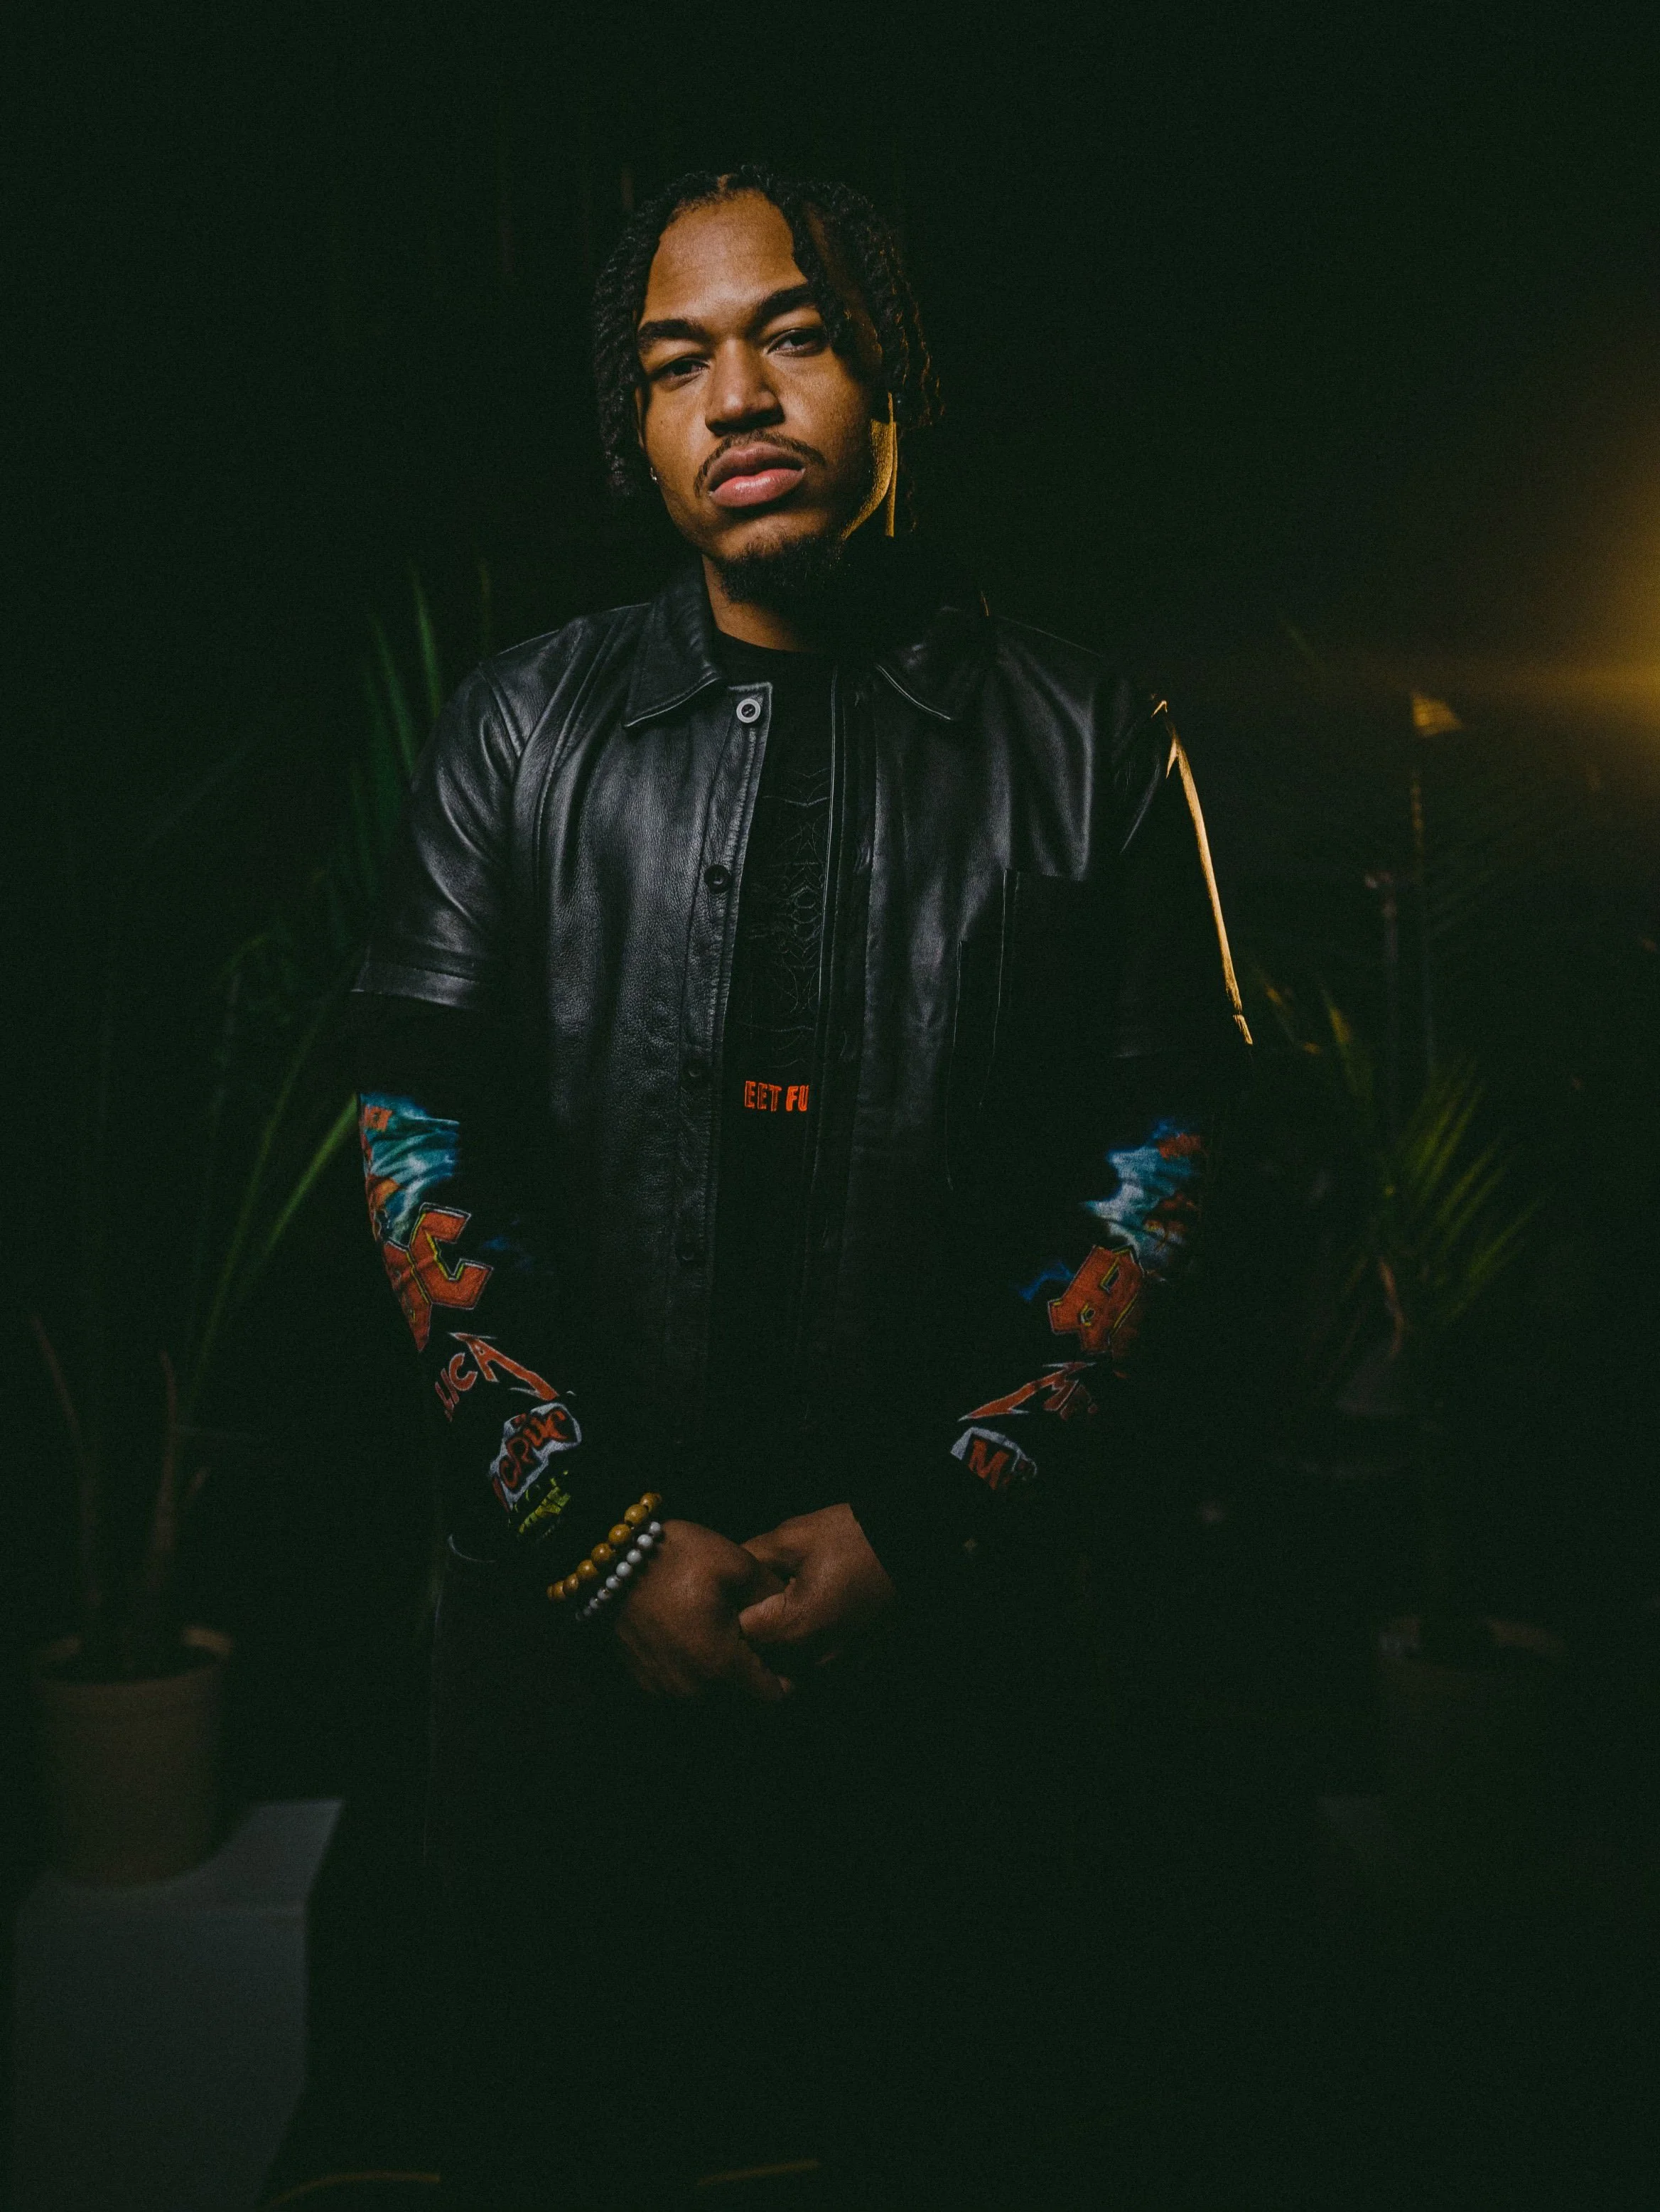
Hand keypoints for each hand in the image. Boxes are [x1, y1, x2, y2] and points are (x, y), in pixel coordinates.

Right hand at [613, 1518, 791, 1702]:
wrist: (606, 1560)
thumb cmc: (675, 1558)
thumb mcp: (737, 1565)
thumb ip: (772, 1596)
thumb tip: (794, 1613)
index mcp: (720, 1666)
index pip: (773, 1700)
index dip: (788, 1679)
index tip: (787, 1654)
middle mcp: (692, 1692)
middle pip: (743, 1704)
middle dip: (757, 1679)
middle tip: (761, 1644)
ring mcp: (665, 1691)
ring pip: (714, 1701)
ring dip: (727, 1681)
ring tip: (730, 1640)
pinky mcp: (645, 1684)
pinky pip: (686, 1692)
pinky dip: (699, 1677)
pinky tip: (699, 1641)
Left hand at [738, 1504, 896, 1674]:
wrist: (912, 1549)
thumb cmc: (854, 1537)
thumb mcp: (792, 1536)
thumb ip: (751, 1557)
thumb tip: (725, 1571)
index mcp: (793, 1627)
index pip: (738, 1636)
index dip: (731, 1612)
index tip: (734, 1593)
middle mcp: (813, 1658)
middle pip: (761, 1660)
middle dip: (753, 1634)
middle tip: (755, 1602)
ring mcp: (838, 1667)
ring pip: (788, 1670)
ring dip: (778, 1648)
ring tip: (781, 1612)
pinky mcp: (855, 1665)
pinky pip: (815, 1669)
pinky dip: (805, 1652)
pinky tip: (808, 1621)